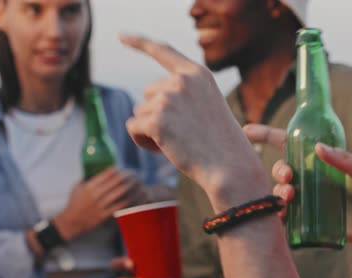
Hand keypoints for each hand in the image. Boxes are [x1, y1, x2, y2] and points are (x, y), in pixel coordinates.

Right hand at [53, 168, 145, 239]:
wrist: (71, 222)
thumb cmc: (73, 203)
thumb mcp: (76, 187)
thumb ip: (86, 178)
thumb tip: (96, 168)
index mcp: (88, 187)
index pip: (105, 175)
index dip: (116, 170)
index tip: (122, 168)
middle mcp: (95, 195)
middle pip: (115, 182)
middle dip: (126, 177)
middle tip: (133, 174)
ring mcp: (100, 206)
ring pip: (119, 194)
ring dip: (130, 187)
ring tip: (137, 183)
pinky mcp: (104, 215)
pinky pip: (119, 206)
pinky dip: (128, 201)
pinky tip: (134, 197)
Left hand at [121, 35, 269, 211]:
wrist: (230, 167)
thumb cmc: (220, 143)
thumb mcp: (206, 106)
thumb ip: (181, 95)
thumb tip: (144, 105)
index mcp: (197, 73)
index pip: (162, 50)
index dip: (139, 42)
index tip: (121, 36)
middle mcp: (181, 80)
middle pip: (148, 93)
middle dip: (158, 114)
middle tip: (184, 133)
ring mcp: (168, 98)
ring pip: (140, 112)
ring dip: (151, 129)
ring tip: (178, 142)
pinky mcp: (156, 119)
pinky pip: (133, 128)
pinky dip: (142, 141)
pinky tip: (163, 149)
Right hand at [243, 124, 351, 249]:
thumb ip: (344, 159)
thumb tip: (318, 148)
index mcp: (316, 160)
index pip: (286, 142)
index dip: (265, 135)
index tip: (246, 130)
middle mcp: (307, 177)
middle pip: (280, 167)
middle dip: (278, 169)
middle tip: (288, 175)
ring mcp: (304, 198)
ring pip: (279, 190)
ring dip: (278, 190)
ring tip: (290, 195)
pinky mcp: (304, 220)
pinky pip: (282, 216)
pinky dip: (277, 214)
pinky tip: (282, 213)